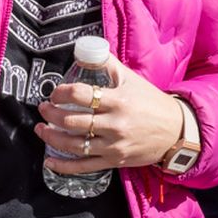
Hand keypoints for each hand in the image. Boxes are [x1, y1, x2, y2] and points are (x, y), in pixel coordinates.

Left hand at [35, 57, 182, 172]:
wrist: (176, 131)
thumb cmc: (152, 103)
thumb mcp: (132, 79)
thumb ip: (109, 65)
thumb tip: (88, 51)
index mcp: (118, 100)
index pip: (80, 94)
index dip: (61, 93)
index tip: (54, 93)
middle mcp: (114, 124)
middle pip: (72, 120)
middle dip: (51, 114)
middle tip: (43, 109)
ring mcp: (113, 145)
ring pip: (74, 144)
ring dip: (52, 137)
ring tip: (41, 129)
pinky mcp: (114, 161)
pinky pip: (84, 166)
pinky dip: (64, 166)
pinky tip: (49, 162)